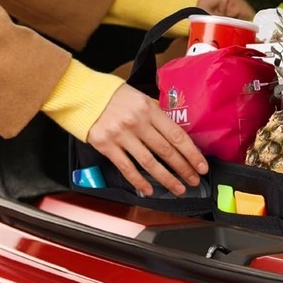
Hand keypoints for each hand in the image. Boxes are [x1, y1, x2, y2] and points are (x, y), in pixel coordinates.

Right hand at [87, 84, 207, 196]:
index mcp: (149, 109)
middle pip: (166, 151)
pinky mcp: (106, 146)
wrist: (81, 93)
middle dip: (184, 168)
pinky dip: (139, 181)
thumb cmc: (112, 95)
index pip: (177, 135)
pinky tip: (149, 189)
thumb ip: (156, 114)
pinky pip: (126, 168)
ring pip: (149, 163)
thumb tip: (174, 132)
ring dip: (166, 179)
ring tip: (178, 188)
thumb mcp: (140, 97)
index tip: (202, 166)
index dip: (192, 153)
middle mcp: (137, 122)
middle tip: (194, 180)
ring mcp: (121, 135)